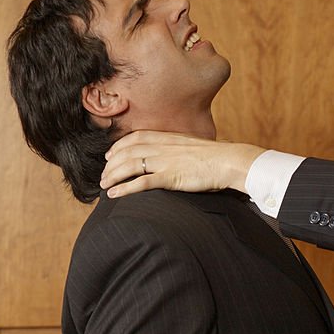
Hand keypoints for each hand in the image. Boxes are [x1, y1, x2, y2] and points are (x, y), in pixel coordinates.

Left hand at [100, 131, 265, 197]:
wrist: (229, 161)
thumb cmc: (216, 157)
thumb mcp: (192, 147)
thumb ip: (178, 149)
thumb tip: (174, 157)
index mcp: (167, 138)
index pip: (134, 138)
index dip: (118, 146)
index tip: (110, 155)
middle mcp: (162, 147)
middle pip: (127, 152)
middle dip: (111, 164)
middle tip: (104, 175)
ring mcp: (165, 162)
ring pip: (129, 166)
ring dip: (113, 175)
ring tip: (104, 185)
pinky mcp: (170, 177)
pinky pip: (141, 182)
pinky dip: (124, 188)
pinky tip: (115, 194)